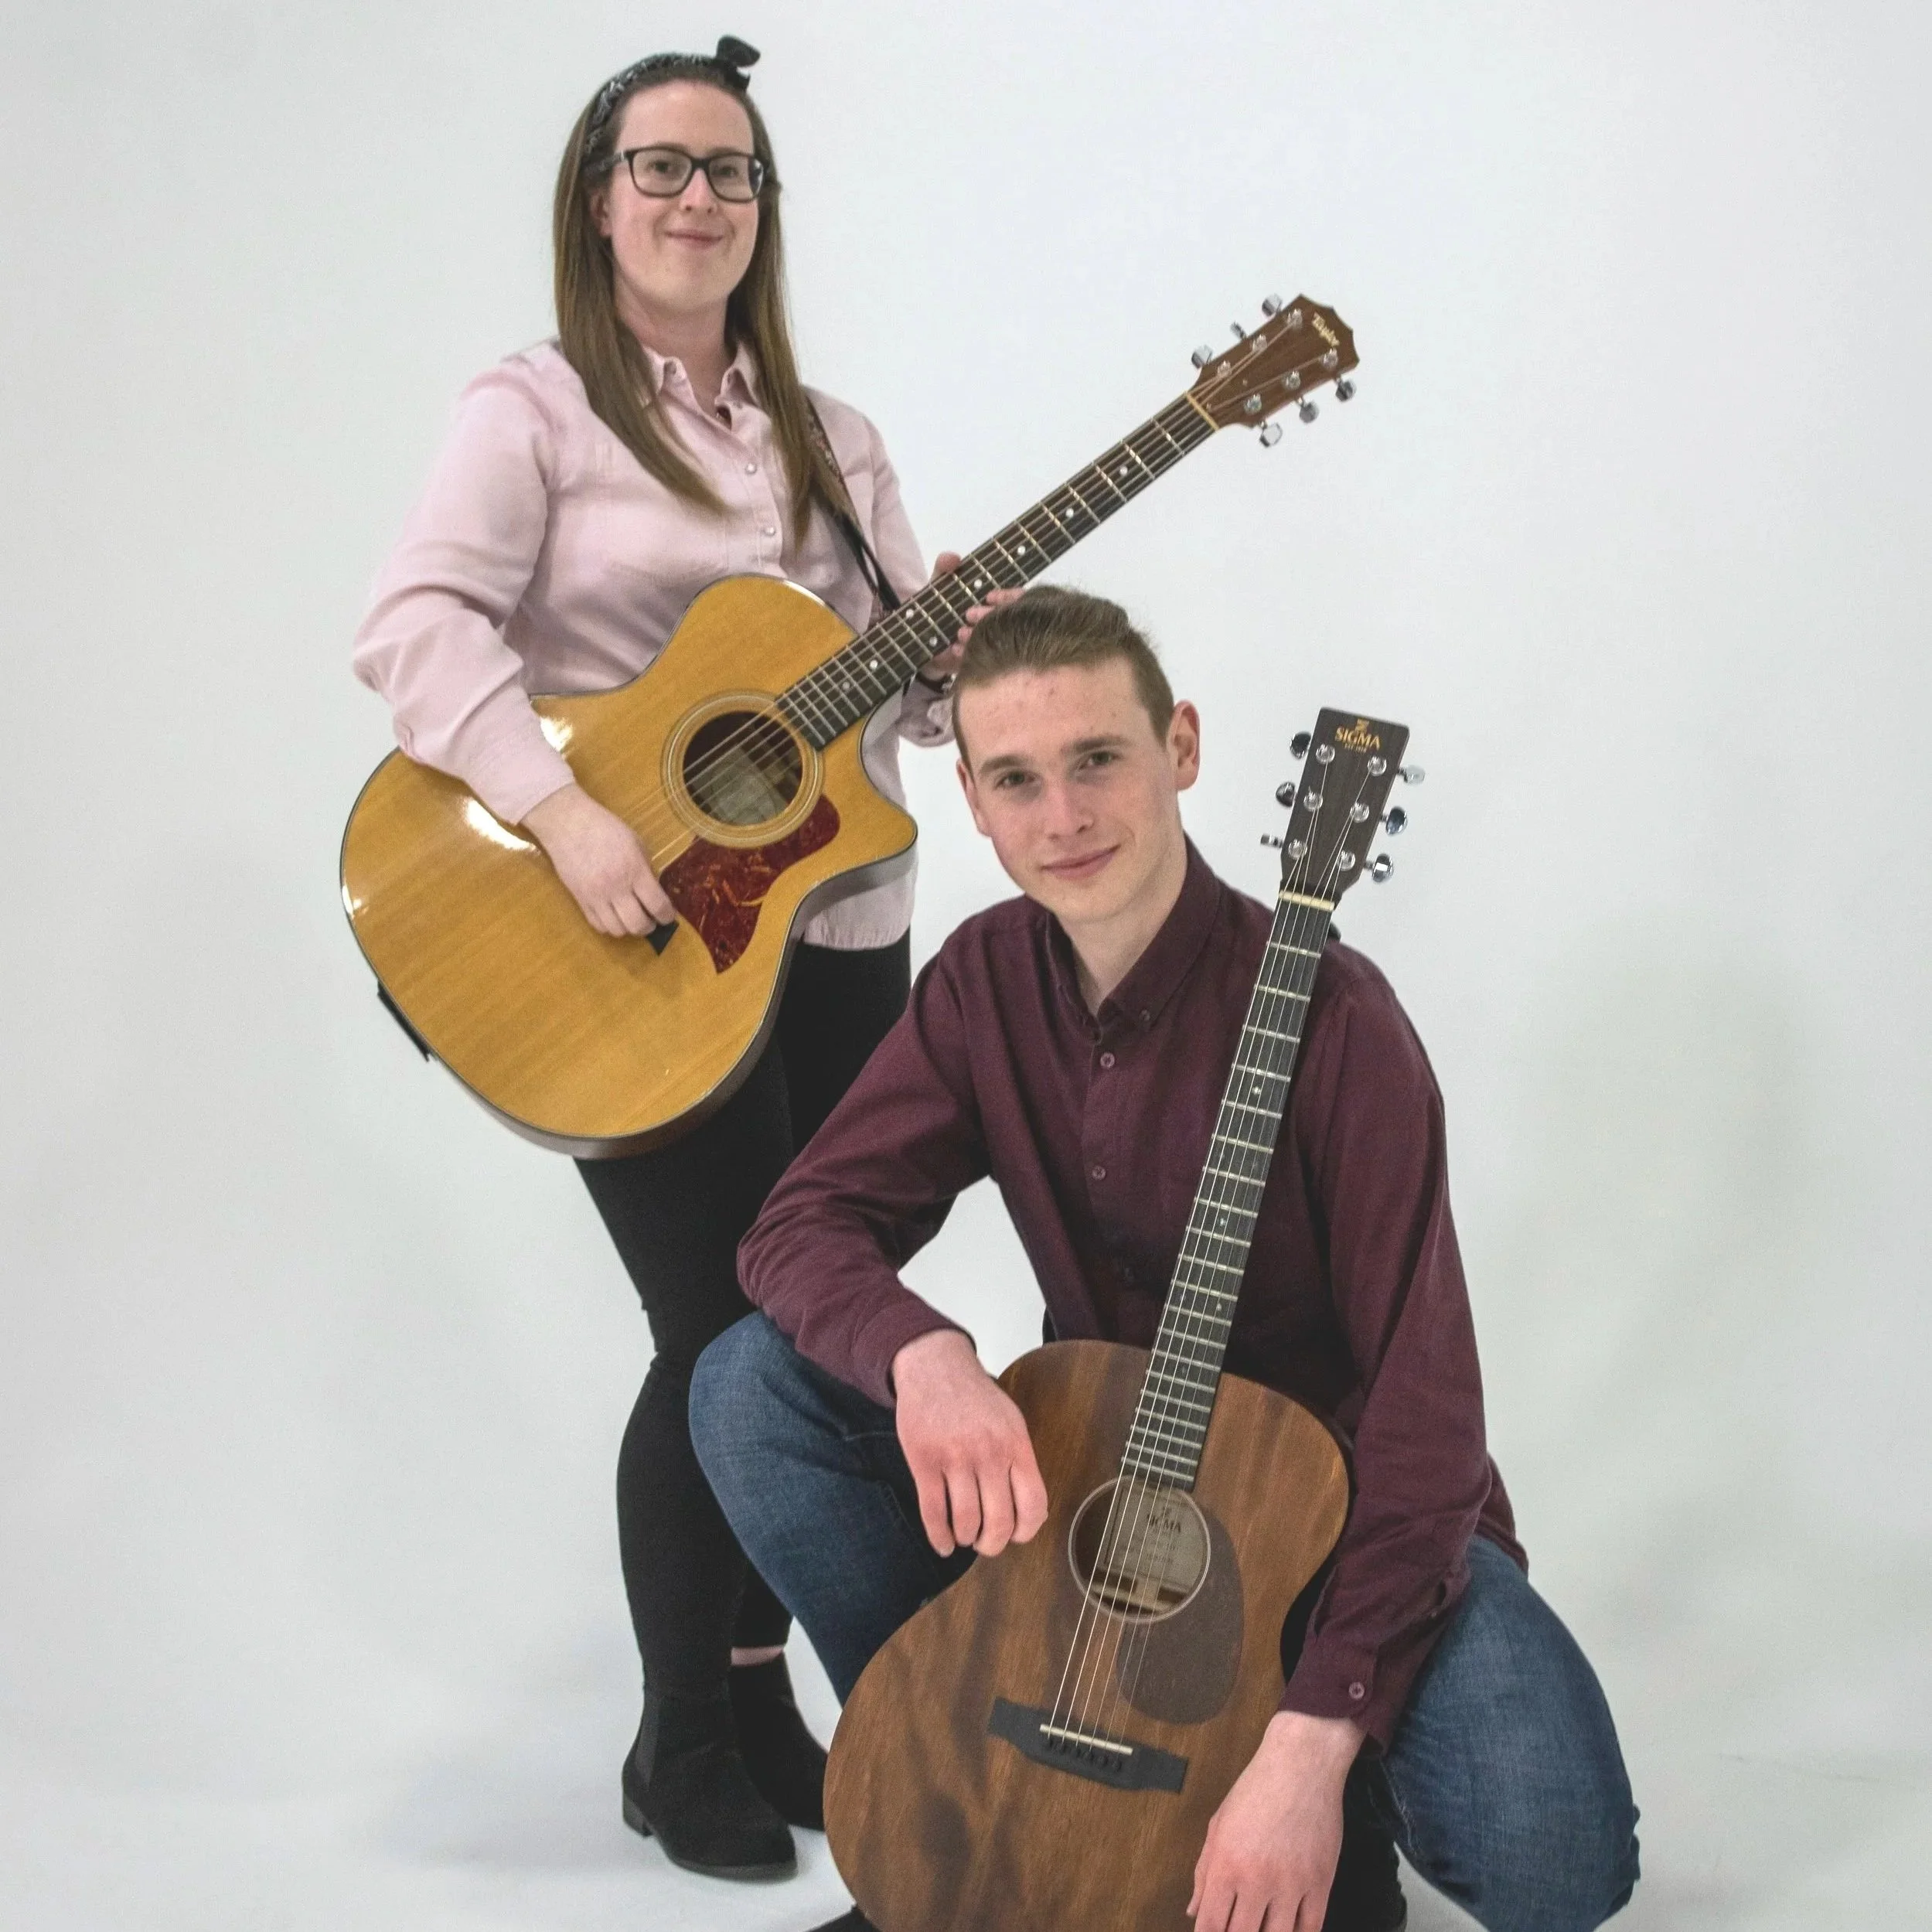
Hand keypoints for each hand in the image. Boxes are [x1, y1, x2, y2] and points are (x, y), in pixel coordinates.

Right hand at [521, 783, 676, 936]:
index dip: (667, 916)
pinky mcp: (580, 900)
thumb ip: (646, 869)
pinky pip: (597, 925)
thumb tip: (654, 892)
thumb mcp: (636, 843)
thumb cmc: (606, 829)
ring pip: (617, 930)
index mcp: (635, 871)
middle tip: (651, 920)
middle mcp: (616, 888)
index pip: (657, 905)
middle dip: (649, 927)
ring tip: (631, 918)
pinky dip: (609, 926)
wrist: (568, 824)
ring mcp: (596, 897)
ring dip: (628, 929)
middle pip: (637, 925)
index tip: (668, 917)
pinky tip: (614, 917)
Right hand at [890, 1329, 1048, 1557]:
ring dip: (966, 1539)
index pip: (1033, 1504)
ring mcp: (954, 1457)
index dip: (1026, 1531)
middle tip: (986, 1544)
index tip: (1016, 1536)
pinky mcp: (924, 1460)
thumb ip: (1020, 1462)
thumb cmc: (975, 1398)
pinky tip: (942, 1543)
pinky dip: (938, 1537)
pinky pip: (933, 1513)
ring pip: (966, 1522)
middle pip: (999, 1521)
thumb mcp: (1011, 1421)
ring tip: (964, 1536)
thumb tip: (1030, 1511)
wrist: (935, 1367)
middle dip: (993, 1544)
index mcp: (1015, 1444)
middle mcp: (988, 1452)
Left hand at [923, 550, 1023, 680]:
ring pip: (997, 644)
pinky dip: (967, 654)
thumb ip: (943, 569)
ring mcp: (994, 648)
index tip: (989, 596)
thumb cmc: (937, 607)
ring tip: (959, 633)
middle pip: (1009, 622)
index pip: (1017, 600)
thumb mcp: (938, 585)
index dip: (1007, 598)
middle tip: (970, 614)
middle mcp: (1001, 625)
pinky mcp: (981, 665)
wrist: (921, 640)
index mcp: (998, 604)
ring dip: (978, 637)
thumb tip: (953, 557)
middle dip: (989, 617)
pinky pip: (981, 663)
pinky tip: (955, 649)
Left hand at [1188, 1712, 1363, 1931]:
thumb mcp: (1218, 1825)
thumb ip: (1203, 1872)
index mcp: (1226, 1863)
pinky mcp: (1320, 1881)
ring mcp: (1291, 1883)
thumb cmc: (1256, 1790)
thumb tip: (1194, 1910)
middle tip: (1236, 1927)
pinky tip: (1289, 1929)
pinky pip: (1311, 1927)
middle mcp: (1257, 1878)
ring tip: (1261, 1925)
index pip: (1210, 1924)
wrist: (1300, 1764)